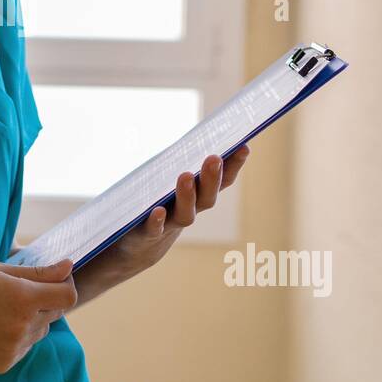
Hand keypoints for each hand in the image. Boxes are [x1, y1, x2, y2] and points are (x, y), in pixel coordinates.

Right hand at [0, 260, 76, 373]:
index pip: (68, 296)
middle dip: (45, 300)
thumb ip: (38, 273)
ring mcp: (13, 349)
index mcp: (23, 299)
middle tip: (17, 291)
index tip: (55, 279)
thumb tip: (69, 267)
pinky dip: (15, 337)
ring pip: (39, 332)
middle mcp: (22, 327)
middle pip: (55, 313)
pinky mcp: (3, 364)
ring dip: (30, 320)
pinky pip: (22, 348)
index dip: (65, 285)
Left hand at [92, 146, 250, 280]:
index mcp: (198, 195)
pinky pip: (154, 229)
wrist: (137, 246)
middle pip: (206, 198)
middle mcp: (189, 210)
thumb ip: (182, 163)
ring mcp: (170, 224)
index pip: (221, 181)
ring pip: (185, 214)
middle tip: (214, 158)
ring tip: (186, 176)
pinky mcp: (148, 234)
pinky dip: (157, 221)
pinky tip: (158, 211)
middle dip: (211, 178)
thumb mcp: (169, 181)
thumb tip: (197, 135)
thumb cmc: (156, 202)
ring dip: (187, 196)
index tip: (243, 147)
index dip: (233, 166)